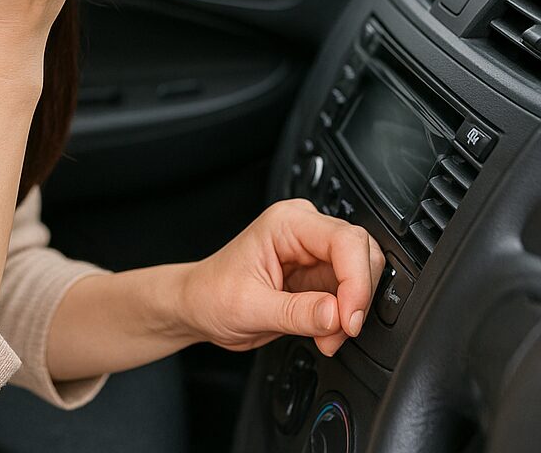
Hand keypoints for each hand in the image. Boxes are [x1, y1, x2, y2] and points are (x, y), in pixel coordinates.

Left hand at [177, 199, 386, 356]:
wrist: (198, 305)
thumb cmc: (212, 293)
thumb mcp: (251, 307)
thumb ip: (298, 312)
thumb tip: (338, 315)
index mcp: (286, 223)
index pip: (345, 240)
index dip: (357, 281)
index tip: (349, 319)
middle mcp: (303, 230)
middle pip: (363, 252)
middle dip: (358, 297)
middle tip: (340, 330)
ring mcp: (313, 253)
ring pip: (363, 274)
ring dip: (353, 311)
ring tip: (327, 336)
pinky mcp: (319, 276)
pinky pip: (350, 294)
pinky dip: (345, 319)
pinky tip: (325, 333)